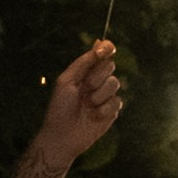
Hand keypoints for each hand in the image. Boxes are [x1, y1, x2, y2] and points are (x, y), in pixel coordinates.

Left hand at [32, 44, 125, 170]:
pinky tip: (93, 117)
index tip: (107, 49)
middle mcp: (98, 81)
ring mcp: (106, 96)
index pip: (103, 53)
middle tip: (84, 89)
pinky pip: (117, 102)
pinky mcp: (112, 111)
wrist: (62, 135)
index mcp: (86, 71)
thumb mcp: (67, 81)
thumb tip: (99, 42)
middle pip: (110, 66)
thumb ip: (83, 62)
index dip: (108, 48)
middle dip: (96, 77)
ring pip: (114, 83)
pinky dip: (103, 110)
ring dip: (99, 95)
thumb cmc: (59, 107)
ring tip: (87, 106)